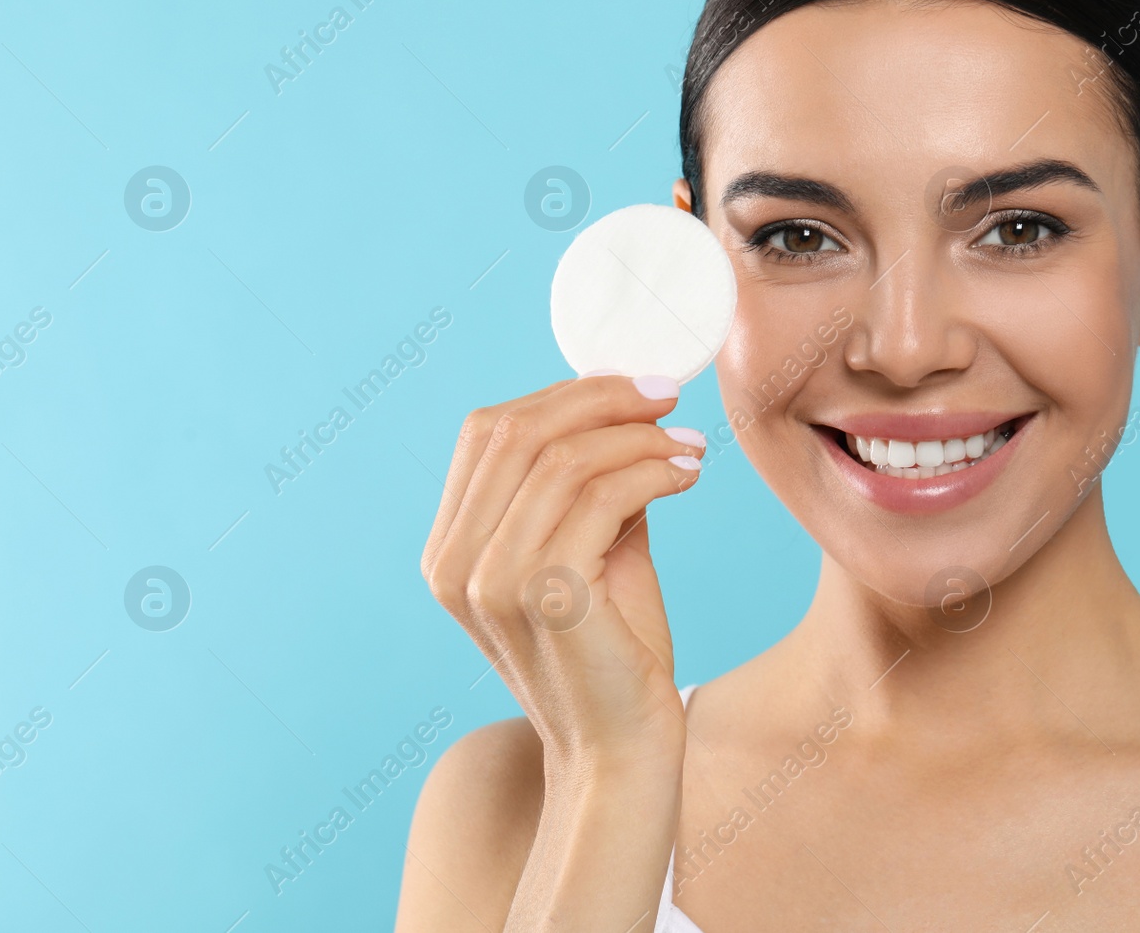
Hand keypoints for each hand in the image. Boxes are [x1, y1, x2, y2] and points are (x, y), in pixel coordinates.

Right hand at [419, 373, 704, 773]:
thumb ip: (589, 484)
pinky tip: (687, 476)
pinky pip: (601, 496)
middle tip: (669, 396)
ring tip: (689, 445)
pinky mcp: (546, 594)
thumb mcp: (590, 549)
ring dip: (637, 436)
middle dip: (601, 398)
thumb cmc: (612, 651)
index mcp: (450, 549)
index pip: (486, 432)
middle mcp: (455, 563)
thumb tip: (625, 407)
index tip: (634, 388)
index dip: (561, 394)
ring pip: (563, 458)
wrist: (622, 750)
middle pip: (517, 430)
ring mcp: (492, 580)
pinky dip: (652, 471)